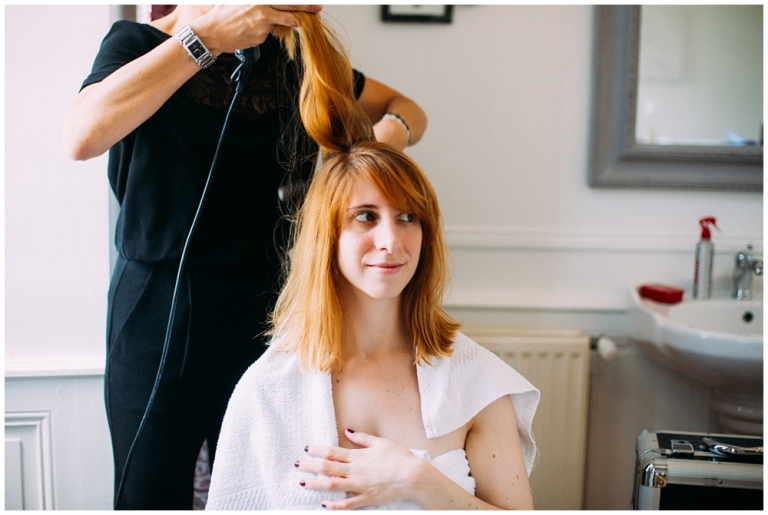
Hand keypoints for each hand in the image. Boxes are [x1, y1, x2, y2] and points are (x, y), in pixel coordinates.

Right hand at [192, 5, 322, 54]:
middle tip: (318, 8)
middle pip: (290, 6)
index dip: (298, 1)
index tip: (311, 1)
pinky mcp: (262, 35)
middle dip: (307, 8)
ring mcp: (263, 21)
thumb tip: (275, 4)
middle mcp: (262, 6)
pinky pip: (270, 33)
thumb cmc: (224, 15)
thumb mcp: (240, 1)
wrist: (212, 32)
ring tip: (281, 20)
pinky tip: (251, 29)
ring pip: (282, 22)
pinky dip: (266, 31)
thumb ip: (260, 3)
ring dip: (288, 22)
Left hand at [296, 428, 424, 508]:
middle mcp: (355, 471)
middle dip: (310, 466)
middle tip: (297, 464)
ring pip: (332, 485)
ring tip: (303, 482)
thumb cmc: (399, 457)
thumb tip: (347, 431)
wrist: (413, 476)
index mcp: (358, 456)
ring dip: (316, 484)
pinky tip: (324, 504)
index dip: (317, 450)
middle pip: (327, 468)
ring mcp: (359, 486)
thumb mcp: (381, 442)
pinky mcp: (366, 499)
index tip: (306, 449)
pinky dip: (334, 506)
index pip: (332, 452)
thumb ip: (362, 438)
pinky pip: (347, 505)